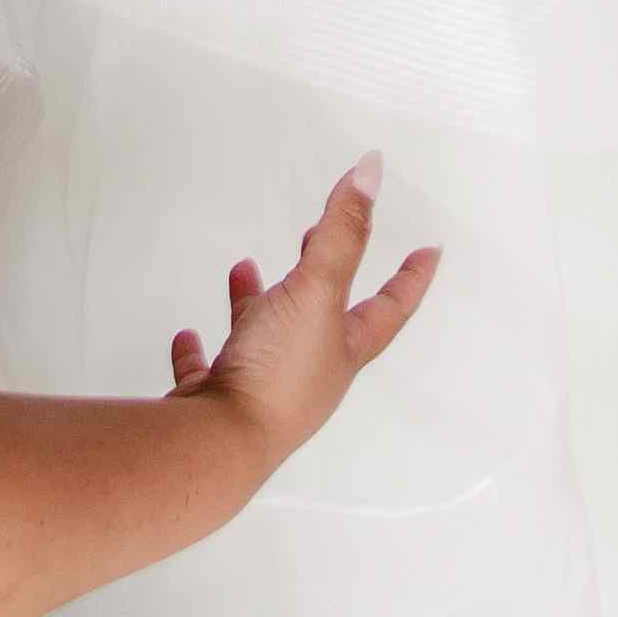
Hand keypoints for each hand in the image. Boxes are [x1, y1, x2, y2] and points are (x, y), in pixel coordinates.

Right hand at [166, 158, 439, 466]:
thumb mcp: (317, 289)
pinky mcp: (213, 405)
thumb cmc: (278, 373)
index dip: (410, 276)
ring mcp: (260, 392)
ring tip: (245, 270)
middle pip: (323, 318)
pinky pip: (209, 373)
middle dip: (323, 275)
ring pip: (265, 339)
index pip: (389, 306)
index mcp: (342, 349)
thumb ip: (341, 230)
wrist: (218, 447)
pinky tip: (187, 337)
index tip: (430, 250)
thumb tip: (372, 168)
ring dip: (257, 304)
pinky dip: (200, 353)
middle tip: (320, 238)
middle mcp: (307, 373)